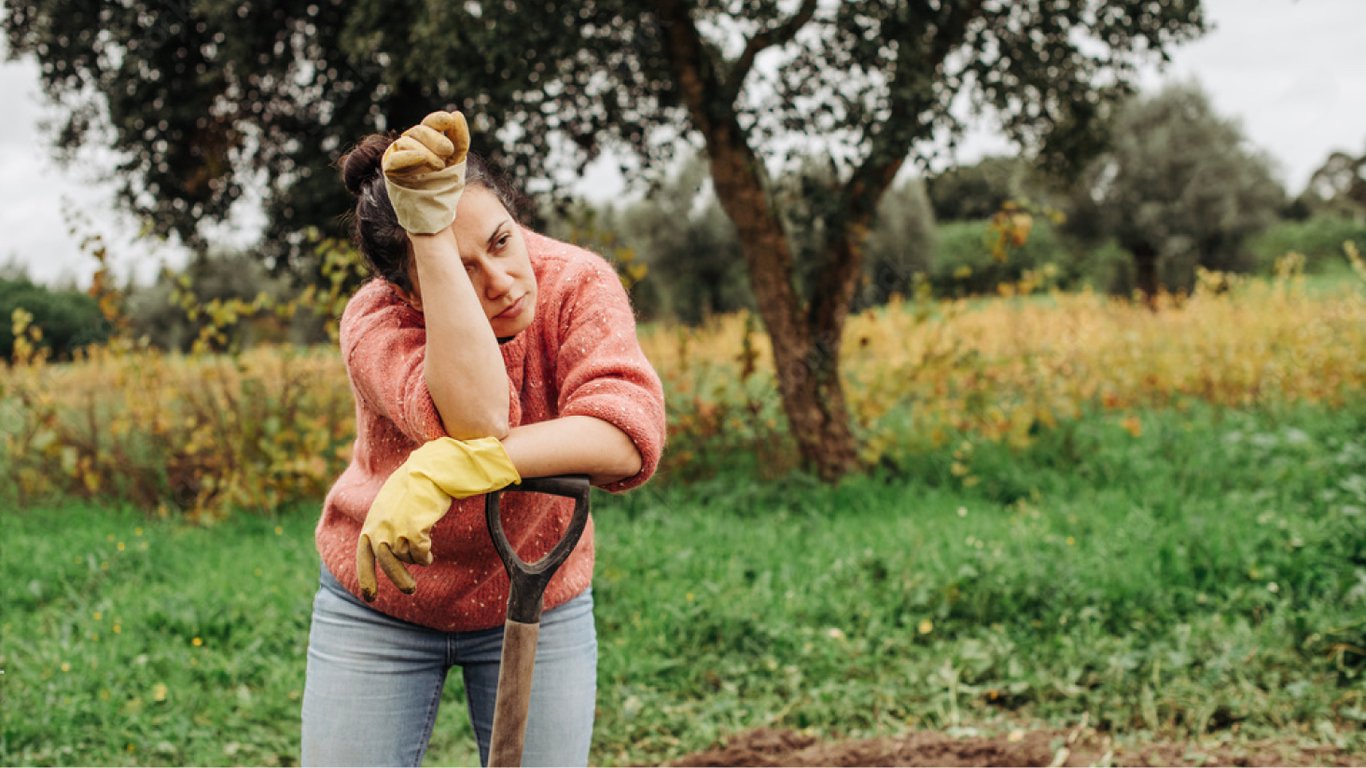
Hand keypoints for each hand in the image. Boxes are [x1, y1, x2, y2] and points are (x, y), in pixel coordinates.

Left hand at [356, 435, 520, 600]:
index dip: (367, 577)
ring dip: (418, 557)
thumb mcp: (389, 505)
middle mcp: (380, 529)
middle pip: (388, 563)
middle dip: (399, 579)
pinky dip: (426, 555)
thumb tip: (389, 553)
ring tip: (425, 550)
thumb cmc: (413, 485)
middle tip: (410, 590)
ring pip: (408, 557)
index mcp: (371, 523)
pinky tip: (430, 550)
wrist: (429, 470)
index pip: (364, 556)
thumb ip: (384, 526)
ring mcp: (396, 531)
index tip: (370, 597)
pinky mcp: (413, 532)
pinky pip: (421, 555)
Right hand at [381, 110, 470, 233]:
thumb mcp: (457, 162)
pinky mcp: (391, 170)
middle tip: (448, 152)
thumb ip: (459, 139)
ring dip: (426, 151)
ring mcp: (399, 156)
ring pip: (408, 141)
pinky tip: (423, 160)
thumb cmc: (445, 188)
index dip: (438, 119)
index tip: (449, 120)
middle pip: (419, 130)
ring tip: (440, 167)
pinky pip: (396, 157)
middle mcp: (411, 146)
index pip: (429, 123)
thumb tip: (456, 113)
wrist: (435, 213)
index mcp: (426, 142)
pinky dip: (410, 156)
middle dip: (435, 138)